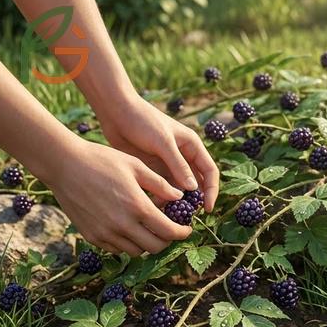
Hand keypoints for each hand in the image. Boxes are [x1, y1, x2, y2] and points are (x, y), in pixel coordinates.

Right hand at [43, 139, 191, 255]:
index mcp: (138, 207)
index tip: (186, 229)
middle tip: (169, 229)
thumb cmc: (102, 160)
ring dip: (147, 243)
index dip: (182, 233)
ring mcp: (105, 233)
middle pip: (155, 247)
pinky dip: (127, 243)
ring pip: (136, 251)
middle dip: (167, 240)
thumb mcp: (136, 166)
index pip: (169, 232)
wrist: (63, 164)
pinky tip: (129, 228)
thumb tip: (180, 196)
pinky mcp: (91, 236)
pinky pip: (117, 249)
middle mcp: (122, 225)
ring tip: (148, 228)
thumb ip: (160, 184)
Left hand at [97, 95, 218, 210]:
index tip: (207, 208)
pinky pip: (162, 187)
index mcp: (192, 146)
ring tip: (166, 213)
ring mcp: (168, 163)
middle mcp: (183, 156)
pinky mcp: (153, 168)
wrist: (115, 111)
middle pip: (196, 183)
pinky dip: (161, 197)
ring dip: (175, 201)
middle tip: (186, 216)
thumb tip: (193, 189)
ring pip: (178, 188)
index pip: (210, 172)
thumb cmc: (142, 120)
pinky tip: (153, 204)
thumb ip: (178, 165)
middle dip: (193, 199)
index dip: (211, 190)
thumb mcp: (162, 142)